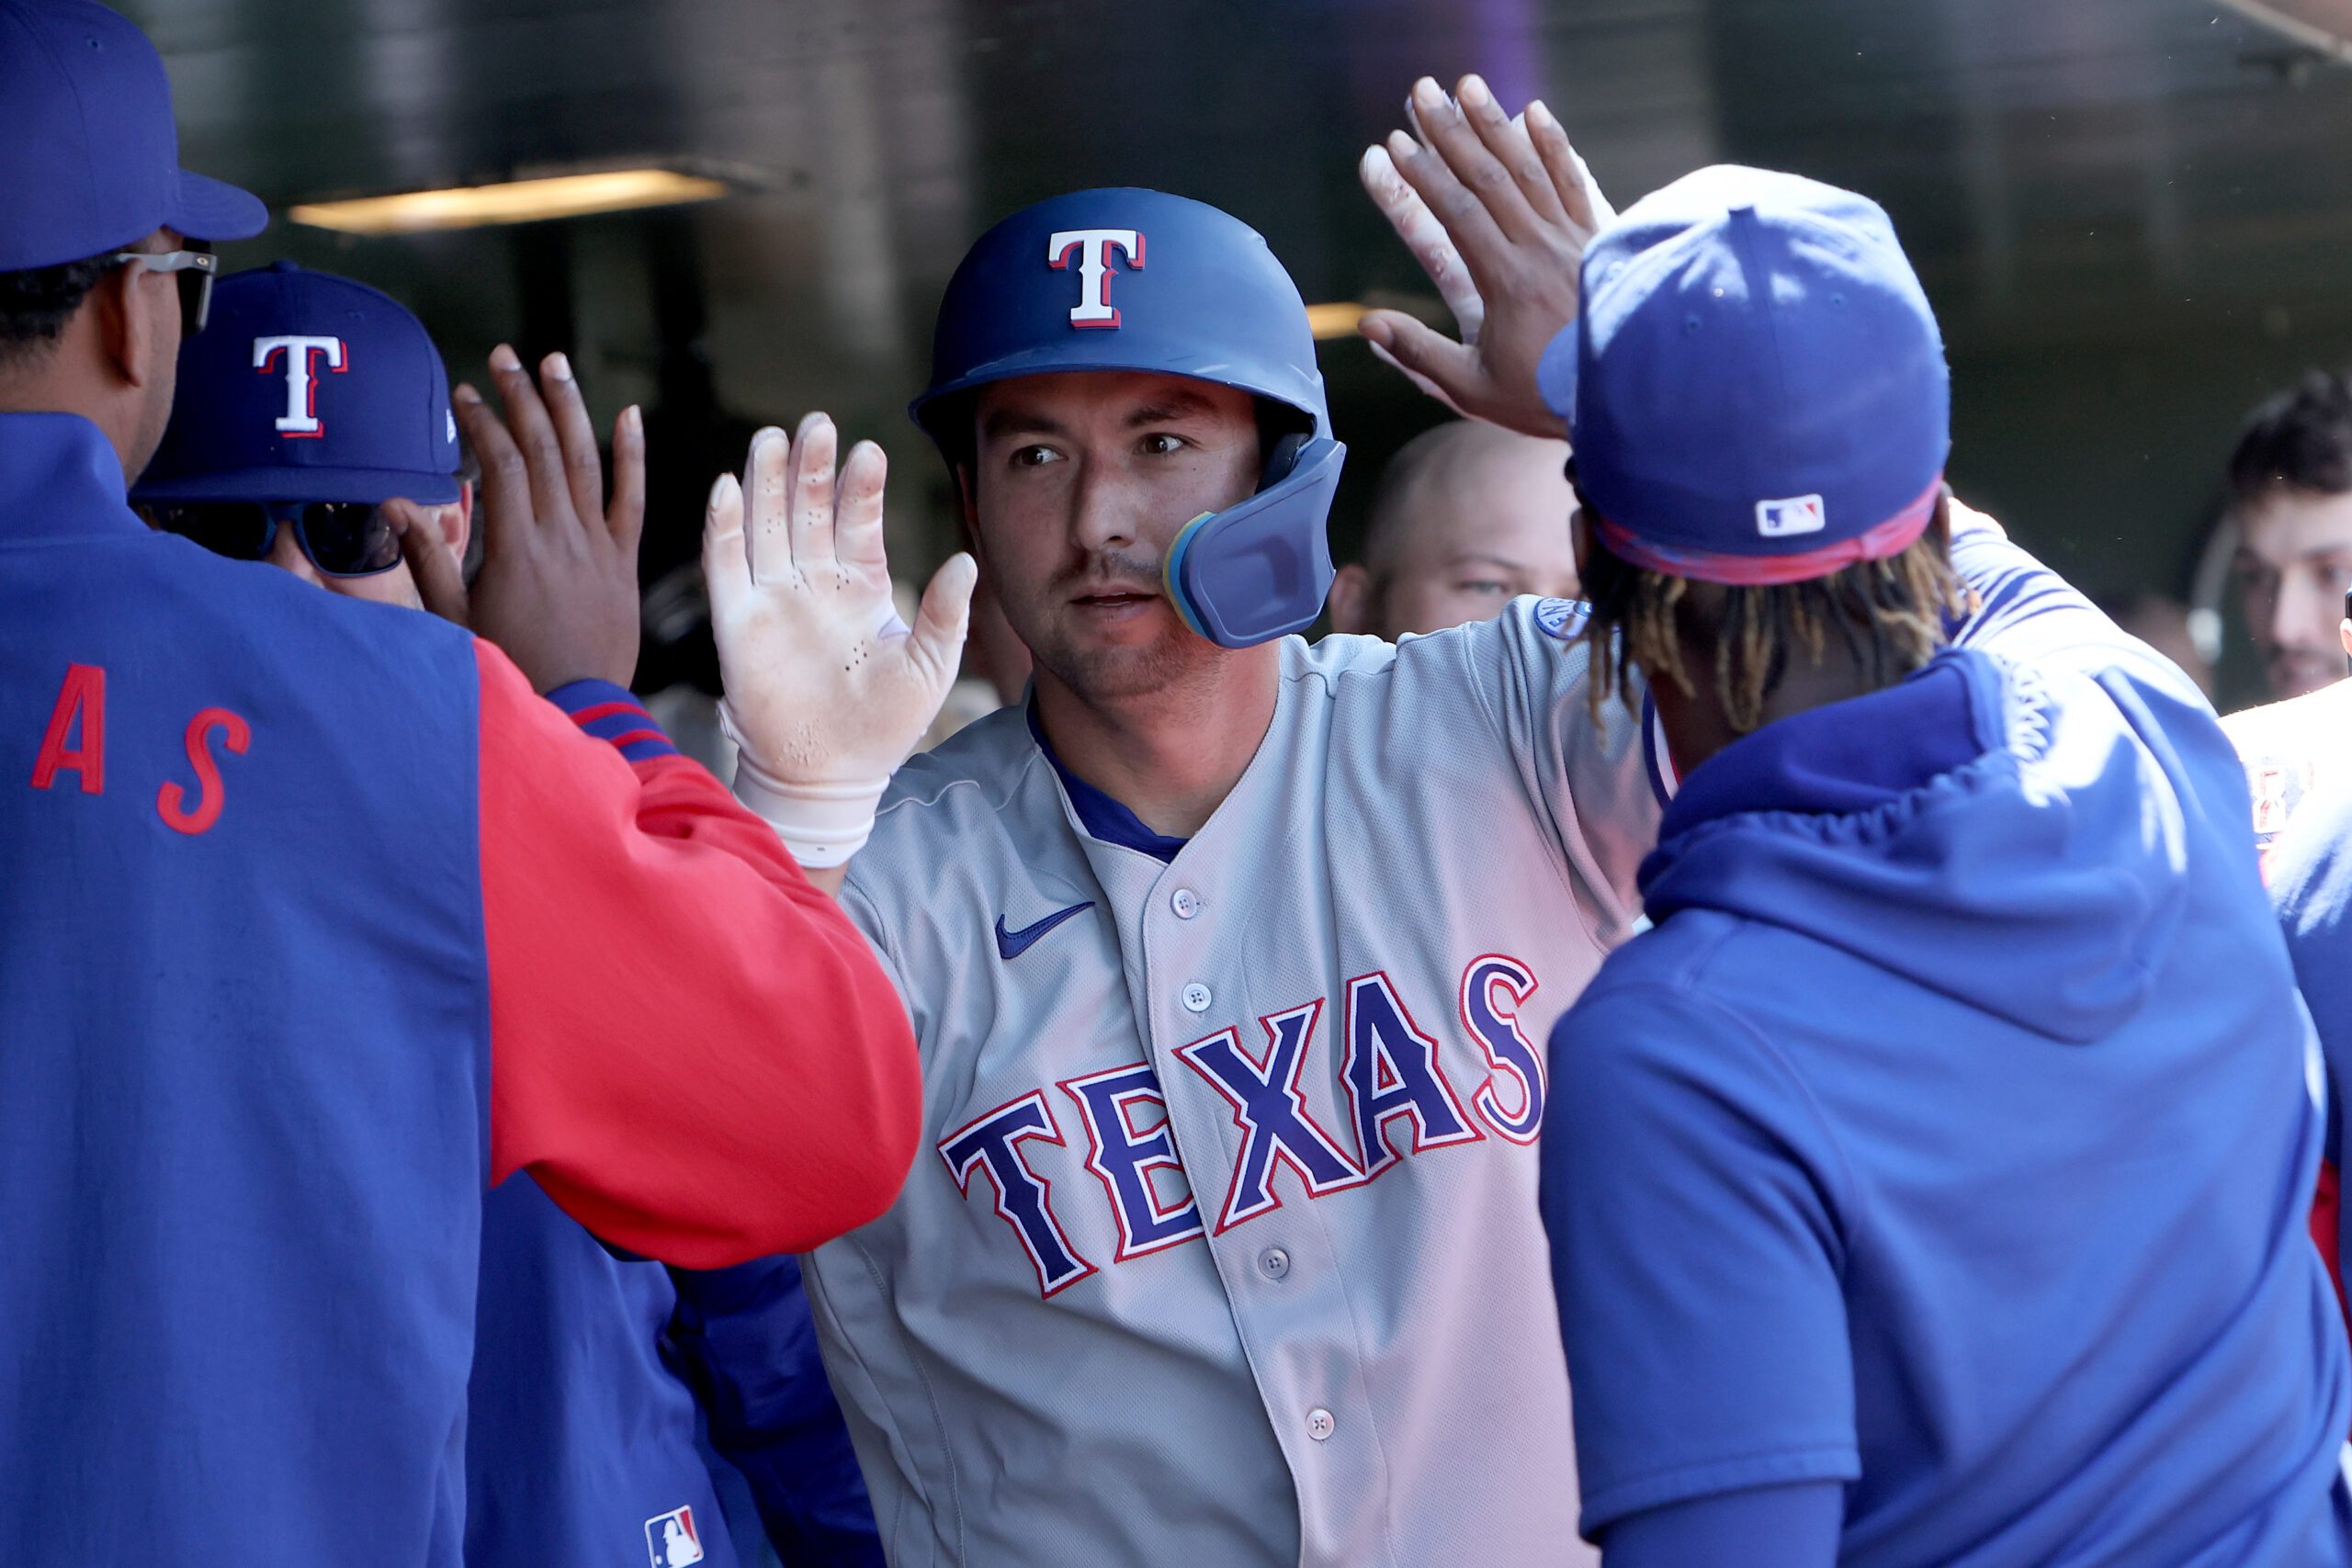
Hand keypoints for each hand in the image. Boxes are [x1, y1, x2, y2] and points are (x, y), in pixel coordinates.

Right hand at [398, 345, 644, 690]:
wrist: (576, 708)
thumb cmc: (509, 667)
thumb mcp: (456, 619)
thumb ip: (428, 558)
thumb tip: (392, 504)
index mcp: (514, 548)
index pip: (499, 464)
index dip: (482, 422)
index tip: (464, 394)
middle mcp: (560, 537)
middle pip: (541, 449)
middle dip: (522, 397)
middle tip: (505, 356)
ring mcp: (598, 547)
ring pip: (585, 462)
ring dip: (569, 408)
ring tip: (553, 363)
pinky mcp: (625, 562)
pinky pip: (632, 500)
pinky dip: (632, 455)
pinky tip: (629, 414)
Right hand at [703, 414, 975, 866]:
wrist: (833, 777)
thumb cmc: (885, 725)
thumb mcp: (929, 666)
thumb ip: (944, 613)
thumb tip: (967, 560)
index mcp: (859, 584)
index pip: (857, 520)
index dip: (860, 485)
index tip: (869, 450)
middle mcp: (812, 581)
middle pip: (806, 508)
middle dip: (810, 466)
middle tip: (816, 423)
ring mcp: (772, 597)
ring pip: (764, 524)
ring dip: (765, 481)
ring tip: (773, 437)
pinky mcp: (736, 622)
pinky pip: (725, 565)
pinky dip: (723, 526)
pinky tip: (728, 486)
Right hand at [1357, 74, 1612, 437]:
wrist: (1628, 395)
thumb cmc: (1545, 397)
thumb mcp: (1473, 388)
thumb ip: (1419, 353)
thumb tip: (1368, 325)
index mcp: (1505, 283)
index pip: (1457, 215)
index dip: (1423, 175)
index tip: (1396, 143)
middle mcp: (1540, 249)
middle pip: (1489, 177)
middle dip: (1450, 131)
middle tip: (1420, 92)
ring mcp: (1573, 238)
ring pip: (1529, 168)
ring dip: (1495, 123)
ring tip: (1467, 86)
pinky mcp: (1598, 237)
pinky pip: (1574, 180)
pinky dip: (1554, 144)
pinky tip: (1534, 111)